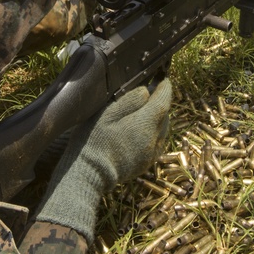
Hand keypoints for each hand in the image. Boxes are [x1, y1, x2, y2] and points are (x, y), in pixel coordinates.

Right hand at [34, 80, 171, 239]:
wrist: (89, 174)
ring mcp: (151, 154)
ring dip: (156, 119)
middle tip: (149, 92)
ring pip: (162, 130)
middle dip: (160, 103)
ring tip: (143, 111)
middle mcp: (154, 140)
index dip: (165, 88)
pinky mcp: (146, 164)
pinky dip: (152, 133)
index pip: (163, 101)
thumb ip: (129, 100)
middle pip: (165, 116)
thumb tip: (146, 92)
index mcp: (145, 124)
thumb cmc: (94, 140)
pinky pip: (156, 143)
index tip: (164, 79)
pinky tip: (138, 130)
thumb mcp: (107, 113)